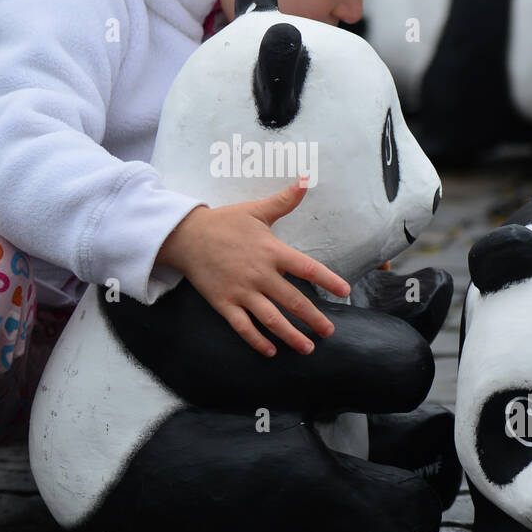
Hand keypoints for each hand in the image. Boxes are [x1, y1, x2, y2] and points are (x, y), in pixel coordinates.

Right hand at [156, 179, 350, 355]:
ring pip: (271, 319)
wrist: (186, 235)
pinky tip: (270, 351)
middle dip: (314, 319)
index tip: (345, 292)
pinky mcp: (224, 303)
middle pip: (294, 301)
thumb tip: (306, 180)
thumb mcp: (256, 210)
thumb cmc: (224, 222)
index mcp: (271, 251)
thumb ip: (284, 200)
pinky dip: (257, 341)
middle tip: (329, 332)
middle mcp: (260, 274)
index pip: (307, 268)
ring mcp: (241, 291)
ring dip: (291, 337)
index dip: (328, 280)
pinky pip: (244, 327)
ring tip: (307, 348)